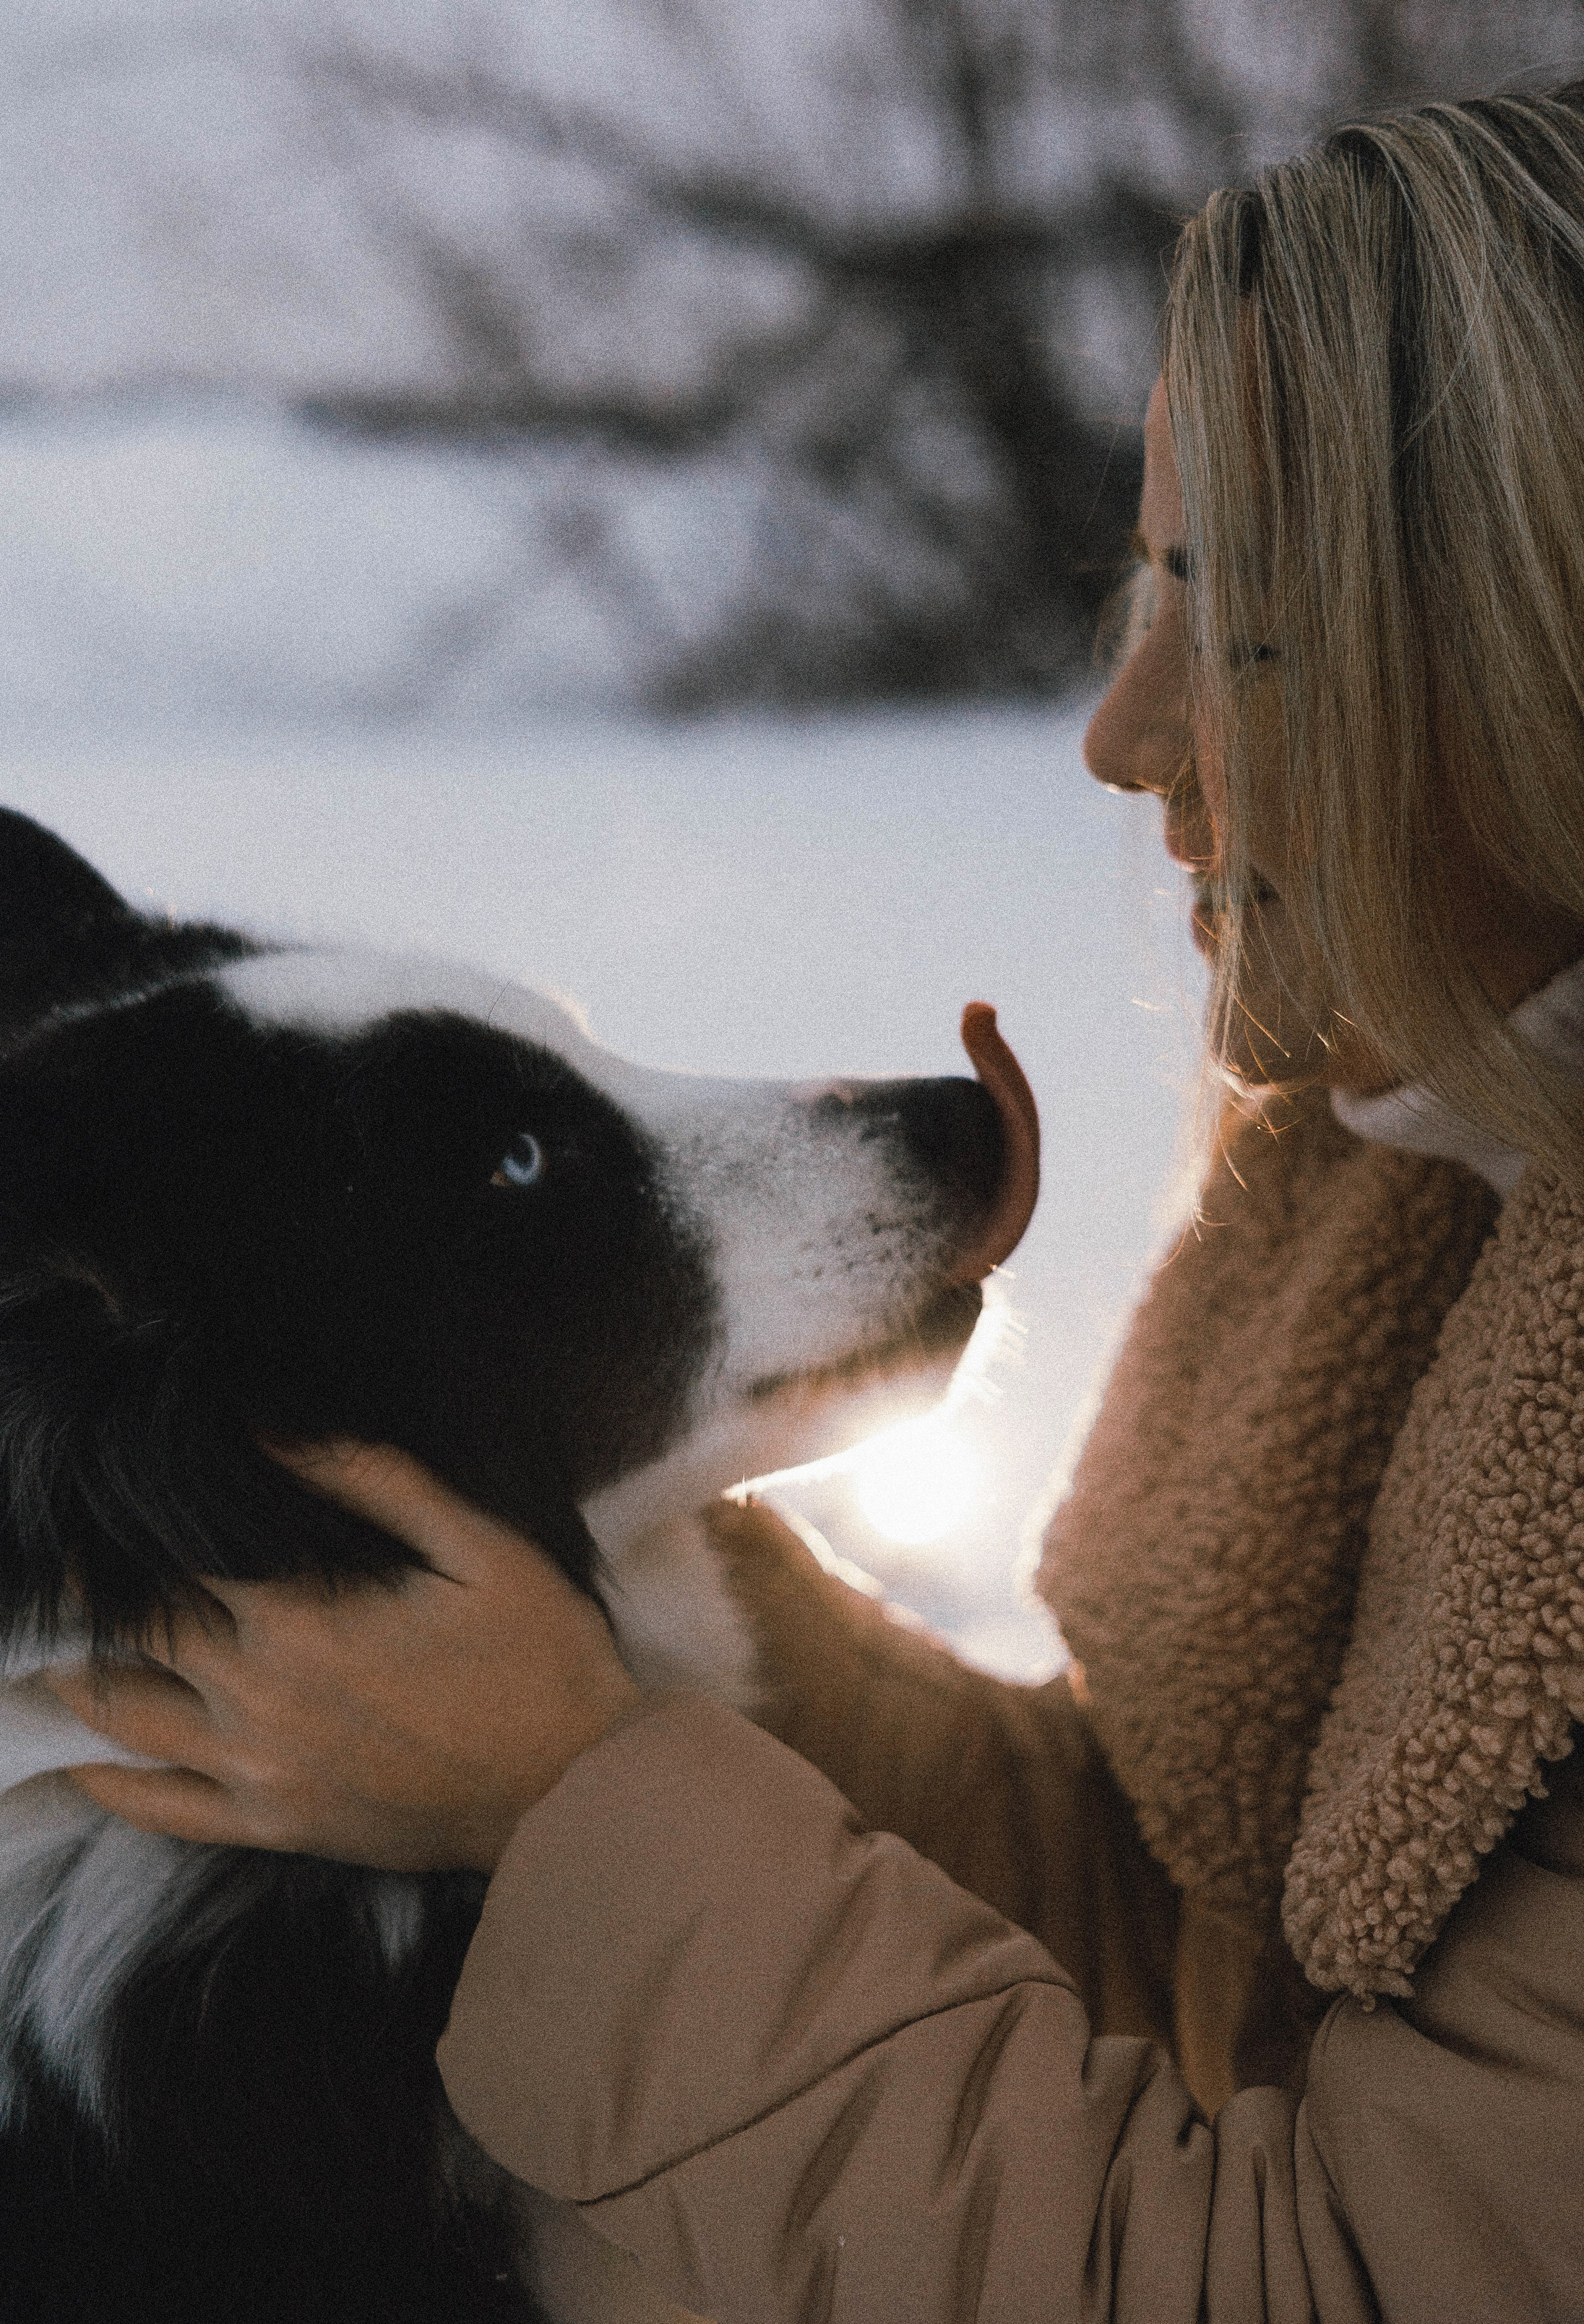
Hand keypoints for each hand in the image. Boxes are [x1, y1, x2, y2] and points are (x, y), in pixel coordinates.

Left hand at [46, 1444, 640, 1871]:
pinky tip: (82, 1758)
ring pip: (126, 1719)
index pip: (173, 1561)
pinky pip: (163, 1813)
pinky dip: (110, 1783)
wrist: (576, 1787)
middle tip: (67, 1561)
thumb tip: (269, 1429)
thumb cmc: (537, 1655)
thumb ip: (369, 1480)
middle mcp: (258, 1697)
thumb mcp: (474, 1545)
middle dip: (90, 1593)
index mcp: (299, 1618)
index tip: (103, 1495)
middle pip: (133, 1634)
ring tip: (49, 1646)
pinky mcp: (277, 1827)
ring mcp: (260, 1772)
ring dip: (77, 1677)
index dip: (126, 1528)